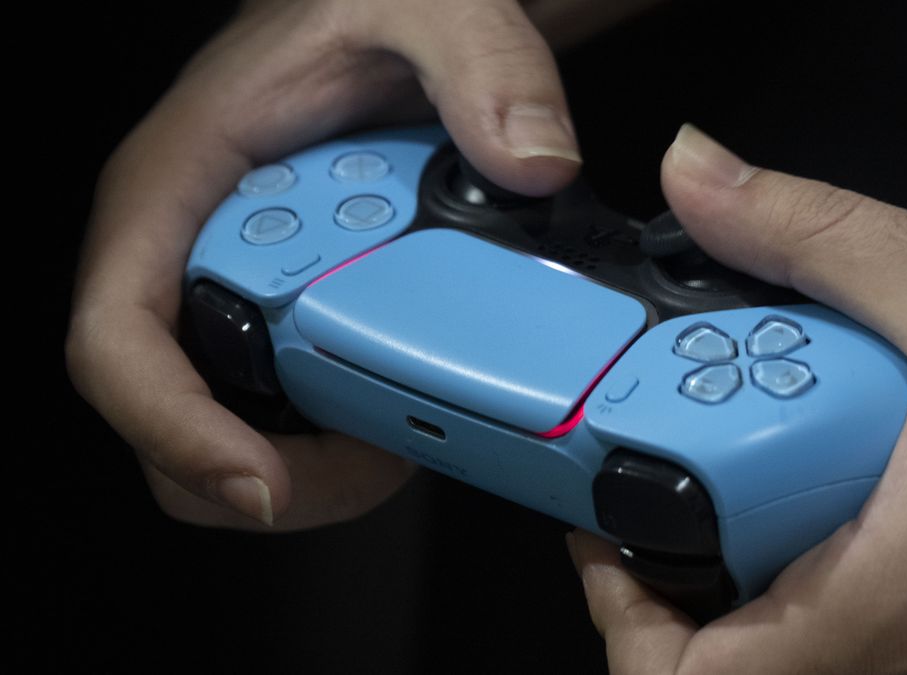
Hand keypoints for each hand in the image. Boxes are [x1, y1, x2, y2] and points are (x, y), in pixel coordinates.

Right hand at [65, 0, 656, 528]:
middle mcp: (194, 250)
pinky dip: (345, 434)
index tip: (256, 479)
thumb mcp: (427, 7)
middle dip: (267, 472)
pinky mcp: (293, 309)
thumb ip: (485, 67)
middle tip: (375, 465)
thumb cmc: (366, 7)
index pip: (119, 335)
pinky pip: (292, 403)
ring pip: (236, 426)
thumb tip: (532, 161)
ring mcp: (242, 288)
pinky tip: (410, 409)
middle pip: (175, 414)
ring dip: (316, 465)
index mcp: (181, 183)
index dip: (172, 426)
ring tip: (403, 440)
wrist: (393, 15)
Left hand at [569, 125, 906, 672]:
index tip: (604, 533)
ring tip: (742, 470)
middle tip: (660, 480)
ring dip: (737, 567)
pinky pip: (848, 630)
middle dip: (670, 577)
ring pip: (786, 650)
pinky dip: (805, 565)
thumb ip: (814, 234)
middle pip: (725, 667)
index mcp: (883, 609)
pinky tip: (829, 482)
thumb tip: (696, 178)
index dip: (622, 619)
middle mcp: (905, 661)